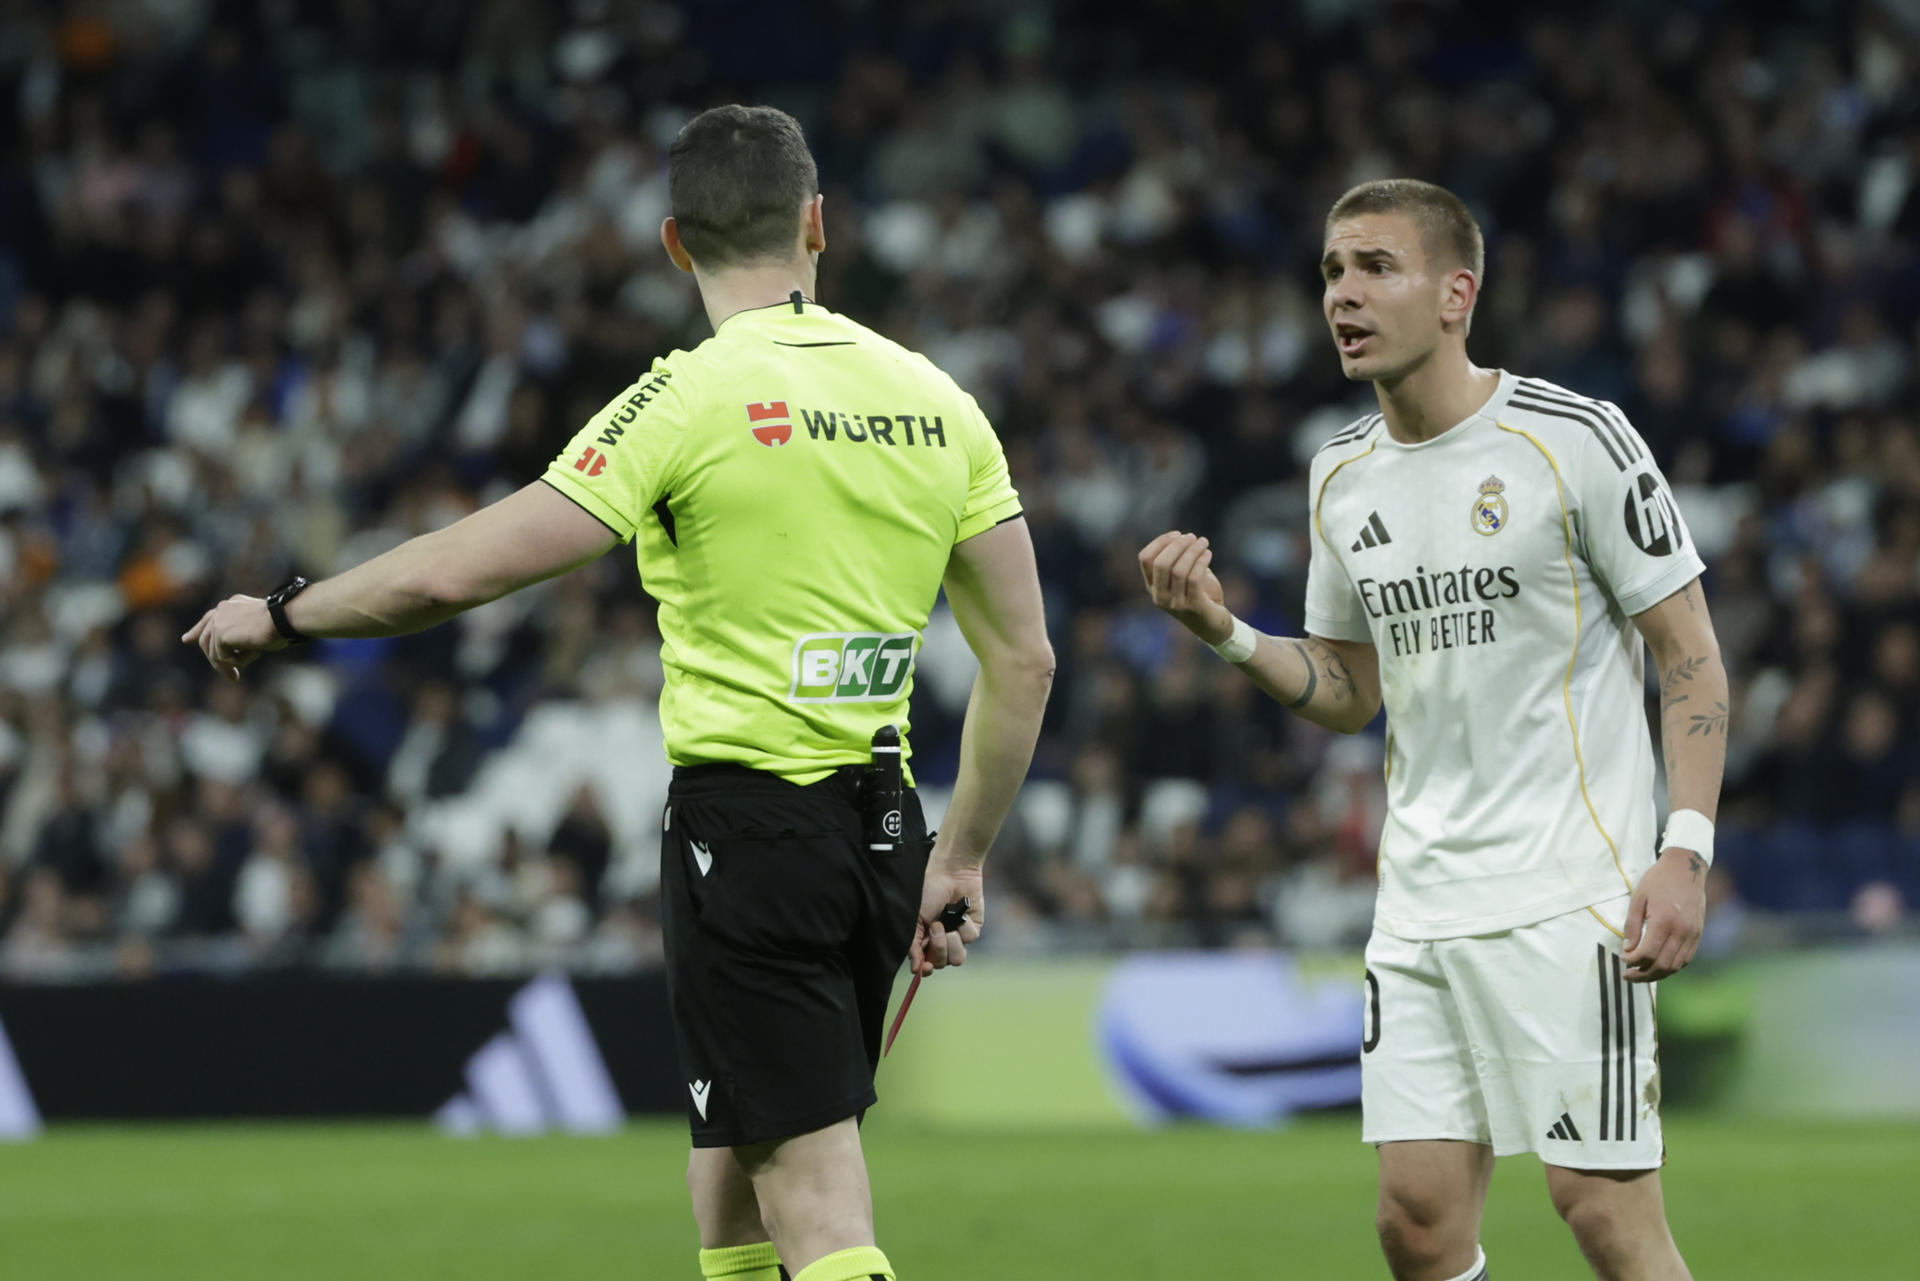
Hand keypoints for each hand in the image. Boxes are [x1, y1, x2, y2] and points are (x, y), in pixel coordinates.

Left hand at [181, 596, 286, 681]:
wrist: (284, 618)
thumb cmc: (282, 623)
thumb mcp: (258, 626)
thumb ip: (242, 632)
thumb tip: (231, 652)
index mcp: (232, 604)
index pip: (209, 618)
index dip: (197, 631)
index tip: (187, 640)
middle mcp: (222, 610)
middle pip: (206, 639)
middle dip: (214, 660)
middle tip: (231, 677)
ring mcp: (219, 622)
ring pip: (215, 652)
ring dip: (230, 665)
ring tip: (239, 675)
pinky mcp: (220, 634)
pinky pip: (223, 657)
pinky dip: (239, 662)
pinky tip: (255, 653)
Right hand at [907, 856, 983, 978]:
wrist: (949, 873)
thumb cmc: (928, 892)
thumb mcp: (915, 919)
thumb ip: (914, 945)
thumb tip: (915, 970)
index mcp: (925, 940)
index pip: (926, 965)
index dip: (926, 969)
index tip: (925, 966)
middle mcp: (942, 941)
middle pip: (942, 963)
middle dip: (938, 948)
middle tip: (936, 927)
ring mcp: (958, 936)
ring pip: (958, 958)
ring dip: (951, 942)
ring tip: (947, 925)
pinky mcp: (973, 928)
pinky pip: (970, 939)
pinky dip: (964, 927)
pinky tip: (961, 914)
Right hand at [1138, 531, 1232, 644]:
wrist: (1213, 625)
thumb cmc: (1198, 596)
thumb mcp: (1183, 578)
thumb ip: (1179, 560)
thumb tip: (1183, 538)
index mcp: (1152, 587)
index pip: (1145, 559)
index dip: (1160, 542)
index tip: (1177, 534)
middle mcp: (1160, 597)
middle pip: (1161, 564)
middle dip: (1177, 545)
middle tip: (1192, 537)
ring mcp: (1175, 604)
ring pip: (1179, 570)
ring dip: (1192, 551)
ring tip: (1203, 542)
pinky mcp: (1193, 607)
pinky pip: (1194, 578)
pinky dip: (1201, 562)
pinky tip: (1208, 553)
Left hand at [1622, 847, 1707, 981]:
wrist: (1687, 868)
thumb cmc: (1658, 880)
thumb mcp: (1638, 897)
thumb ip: (1632, 924)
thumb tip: (1628, 948)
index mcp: (1664, 920)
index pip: (1648, 953)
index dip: (1633, 961)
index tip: (1623, 959)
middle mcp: (1682, 930)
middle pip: (1663, 965)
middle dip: (1643, 974)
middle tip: (1628, 976)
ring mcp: (1693, 934)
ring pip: (1676, 965)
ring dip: (1658, 975)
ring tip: (1642, 974)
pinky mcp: (1699, 934)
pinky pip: (1686, 958)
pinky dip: (1672, 967)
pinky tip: (1659, 966)